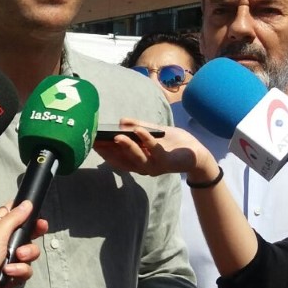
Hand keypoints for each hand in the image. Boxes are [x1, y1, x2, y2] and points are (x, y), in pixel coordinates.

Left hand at [0, 201, 46, 287]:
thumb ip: (14, 219)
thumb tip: (27, 203)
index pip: (11, 215)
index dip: (23, 212)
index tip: (34, 210)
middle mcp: (1, 244)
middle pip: (25, 234)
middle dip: (34, 232)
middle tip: (40, 228)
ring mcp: (7, 261)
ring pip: (29, 253)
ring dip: (26, 254)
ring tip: (17, 257)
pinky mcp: (12, 277)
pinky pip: (25, 271)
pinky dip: (19, 271)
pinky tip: (9, 273)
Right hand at [93, 118, 215, 181]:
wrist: (196, 153)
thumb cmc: (173, 143)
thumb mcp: (153, 132)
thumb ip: (138, 126)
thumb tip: (121, 121)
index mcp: (137, 160)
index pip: (116, 157)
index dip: (103, 150)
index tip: (91, 140)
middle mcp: (143, 166)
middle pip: (122, 159)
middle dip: (109, 150)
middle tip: (97, 140)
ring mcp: (154, 166)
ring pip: (137, 158)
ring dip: (126, 147)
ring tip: (117, 136)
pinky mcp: (166, 162)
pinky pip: (154, 151)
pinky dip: (146, 140)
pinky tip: (139, 130)